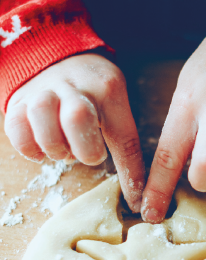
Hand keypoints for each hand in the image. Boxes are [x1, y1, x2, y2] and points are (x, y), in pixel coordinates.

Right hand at [5, 53, 144, 211]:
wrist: (52, 57)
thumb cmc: (91, 92)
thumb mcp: (113, 105)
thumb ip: (121, 139)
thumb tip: (135, 193)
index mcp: (108, 89)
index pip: (124, 137)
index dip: (130, 173)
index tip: (135, 202)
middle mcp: (74, 86)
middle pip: (77, 118)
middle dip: (85, 149)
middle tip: (88, 156)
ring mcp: (43, 90)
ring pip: (42, 117)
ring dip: (55, 146)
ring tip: (63, 150)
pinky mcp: (17, 101)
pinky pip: (16, 128)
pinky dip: (29, 147)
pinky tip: (41, 148)